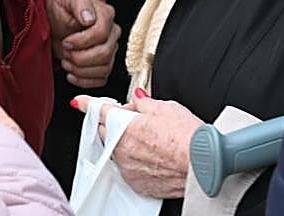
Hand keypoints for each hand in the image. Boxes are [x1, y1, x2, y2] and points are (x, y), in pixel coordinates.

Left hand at [46, 0, 119, 88]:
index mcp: (106, 15)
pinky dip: (84, 81)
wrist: (57, 20)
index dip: (82, 41)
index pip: (101, 34)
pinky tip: (71, 73)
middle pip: (104, 54)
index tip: (66, 41)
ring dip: (80, 70)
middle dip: (80, 57)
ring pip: (104, 69)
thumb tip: (89, 18)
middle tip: (65, 51)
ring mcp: (110, 49)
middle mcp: (112, 33)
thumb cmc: (63, 8)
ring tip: (66, 61)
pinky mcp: (104, 64)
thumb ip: (80, 5)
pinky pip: (101, 80)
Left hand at [72, 90, 201, 199]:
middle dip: (117, 123)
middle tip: (139, 120)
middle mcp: (122, 148)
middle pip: (107, 130)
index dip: (88, 103)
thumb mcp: (167, 107)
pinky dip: (136, 160)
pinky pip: (128, 167)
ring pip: (117, 149)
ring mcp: (128, 167)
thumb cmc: (189, 137)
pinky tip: (154, 155)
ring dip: (126, 142)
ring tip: (153, 140)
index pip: (101, 110)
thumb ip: (144, 103)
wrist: (204, 165)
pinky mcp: (136, 182)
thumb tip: (136, 101)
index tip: (78, 102)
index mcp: (125, 126)